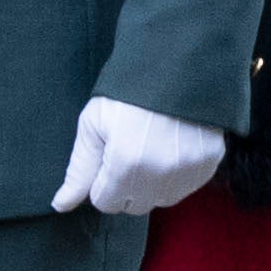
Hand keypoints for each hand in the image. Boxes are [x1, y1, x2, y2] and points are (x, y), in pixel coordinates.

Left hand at [51, 96, 229, 216]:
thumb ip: (79, 169)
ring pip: (161, 199)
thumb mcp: (93, 124)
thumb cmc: (128, 92)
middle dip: (125, 186)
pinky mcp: (209, 164)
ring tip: (151, 149)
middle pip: (134, 205)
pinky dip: (176, 175)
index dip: (101, 181)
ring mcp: (188, 171)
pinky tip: (172, 148)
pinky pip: (186, 187)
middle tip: (129, 152)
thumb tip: (61, 205)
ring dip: (152, 183)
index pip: (105, 202)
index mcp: (125, 164)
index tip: (108, 157)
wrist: (177, 65)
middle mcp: (159, 175)